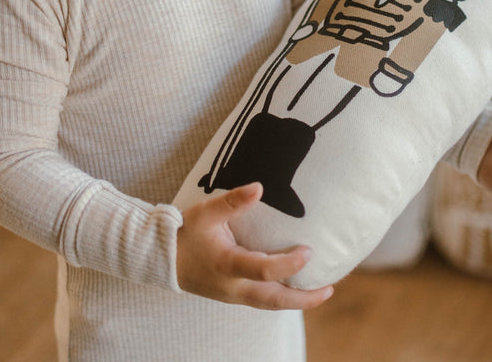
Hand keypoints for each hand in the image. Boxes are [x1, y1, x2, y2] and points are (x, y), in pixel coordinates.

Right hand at [176, 182, 333, 309]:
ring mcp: (233, 294)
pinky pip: (262, 300)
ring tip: (321, 290)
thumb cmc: (185, 232)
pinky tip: (295, 286)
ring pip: (270, 304)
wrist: (162, 257)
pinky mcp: (232, 294)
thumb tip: (259, 187)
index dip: (289, 263)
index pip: (264, 270)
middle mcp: (233, 286)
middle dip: (303, 298)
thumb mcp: (206, 212)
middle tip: (329, 289)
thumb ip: (233, 201)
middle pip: (274, 300)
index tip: (309, 250)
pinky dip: (282, 296)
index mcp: (227, 264)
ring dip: (296, 300)